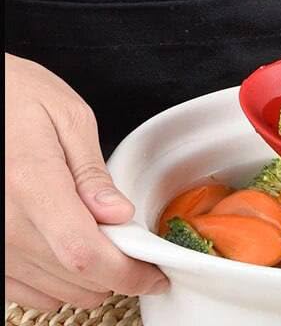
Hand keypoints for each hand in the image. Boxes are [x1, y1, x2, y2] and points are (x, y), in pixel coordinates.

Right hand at [4, 54, 167, 309]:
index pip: (84, 252)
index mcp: (31, 183)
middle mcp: (4, 224)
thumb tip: (119, 214)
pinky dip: (58, 284)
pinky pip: (25, 292)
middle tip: (143, 255)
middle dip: (118, 275)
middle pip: (73, 278)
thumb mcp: (68, 117)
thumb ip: (93, 172)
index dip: (126, 272)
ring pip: (52, 293)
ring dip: (90, 282)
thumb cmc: (17, 97)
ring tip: (111, 248)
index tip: (156, 271)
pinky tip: (76, 254)